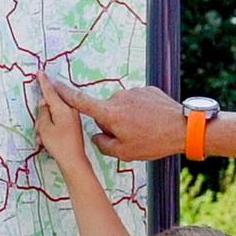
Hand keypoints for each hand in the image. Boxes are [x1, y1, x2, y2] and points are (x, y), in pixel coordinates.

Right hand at [34, 73, 88, 170]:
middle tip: (40, 131)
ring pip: (53, 114)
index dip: (44, 83)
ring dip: (45, 126)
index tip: (41, 72)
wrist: (75, 161)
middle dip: (41, 117)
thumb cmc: (59, 146)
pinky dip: (52, 130)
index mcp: (64, 109)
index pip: (52, 92)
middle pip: (51, 105)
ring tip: (45, 139)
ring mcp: (74, 117)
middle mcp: (71, 110)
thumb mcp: (44, 128)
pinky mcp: (75, 124)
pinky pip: (59, 121)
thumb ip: (43, 112)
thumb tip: (44, 102)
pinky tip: (49, 141)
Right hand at [53, 82, 185, 160]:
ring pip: (123, 107)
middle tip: (133, 136)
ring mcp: (135, 91)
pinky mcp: (148, 89)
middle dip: (114, 123)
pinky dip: (142, 110)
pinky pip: (138, 101)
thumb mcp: (124, 153)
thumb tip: (97, 136)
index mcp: (109, 113)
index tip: (51, 82)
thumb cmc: (154, 142)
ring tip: (148, 129)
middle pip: (106, 111)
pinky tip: (154, 121)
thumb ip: (103, 144)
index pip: (80, 102)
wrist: (184, 128)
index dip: (64, 93)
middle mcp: (119, 98)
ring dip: (129, 117)